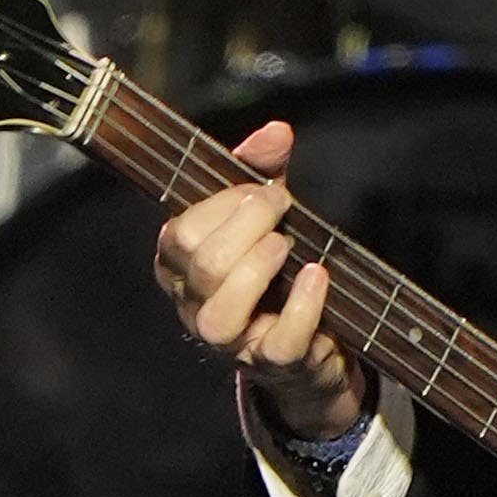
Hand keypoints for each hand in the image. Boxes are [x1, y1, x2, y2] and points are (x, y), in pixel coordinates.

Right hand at [152, 118, 371, 441]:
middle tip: (279, 208)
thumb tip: (276, 132)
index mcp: (180, 266)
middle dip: (246, 225)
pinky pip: (278, 343)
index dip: (222, 204)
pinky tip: (317, 275)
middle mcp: (196, 306)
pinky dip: (302, 306)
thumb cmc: (275, 268)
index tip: (261, 189)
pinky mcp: (272, 364)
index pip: (180, 233)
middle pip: (202, 266)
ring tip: (285, 245)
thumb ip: (263, 169)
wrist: (310, 339)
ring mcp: (232, 341)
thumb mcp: (264, 212)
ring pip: (221, 316)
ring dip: (257, 270)